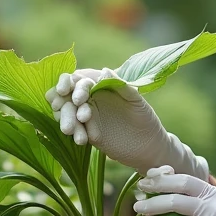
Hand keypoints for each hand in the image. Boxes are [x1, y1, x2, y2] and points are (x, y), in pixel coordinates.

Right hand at [45, 68, 207, 179]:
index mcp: (101, 85)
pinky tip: (81, 139)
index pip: (80, 79)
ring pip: (69, 113)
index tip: (67, 92)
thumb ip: (121, 86)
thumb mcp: (136, 101)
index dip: (69, 83)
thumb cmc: (146, 118)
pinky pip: (75, 129)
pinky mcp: (86, 131)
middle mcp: (91, 98)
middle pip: (69, 97)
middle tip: (78, 116)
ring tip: (72, 131)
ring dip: (67, 120)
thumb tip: (104, 70)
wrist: (148, 146)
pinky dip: (75, 132)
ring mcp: (87, 115)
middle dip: (67, 106)